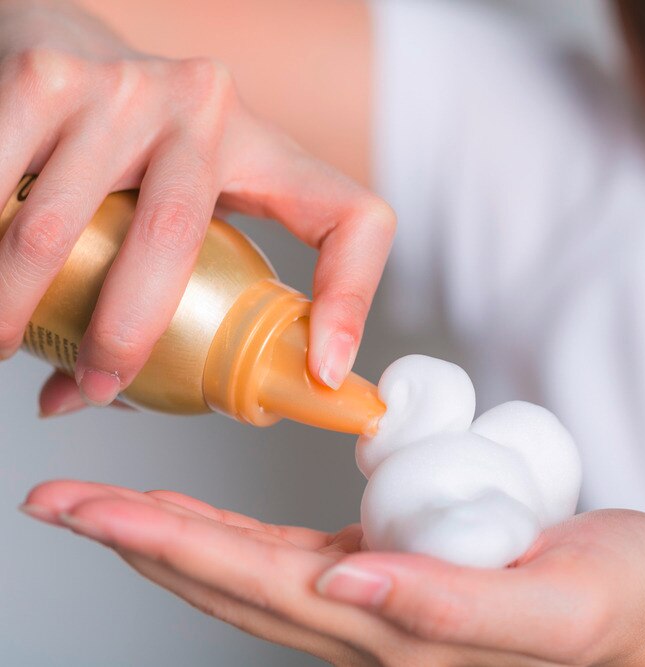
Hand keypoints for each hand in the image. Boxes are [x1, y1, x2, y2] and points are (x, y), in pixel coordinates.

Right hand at [0, 1, 394, 410]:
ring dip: (18, 302)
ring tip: (2, 343)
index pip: (352, 217)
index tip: (324, 373)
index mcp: (266, 151)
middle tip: (99, 384)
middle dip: (127, 332)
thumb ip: (162, 293)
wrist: (63, 36)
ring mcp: (127, 88)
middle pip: (174, 239)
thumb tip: (84, 397)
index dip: (352, 298)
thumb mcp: (186, 202)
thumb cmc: (139, 143)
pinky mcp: (47, 76)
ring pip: (61, 225)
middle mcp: (208, 110)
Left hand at [21, 480, 644, 665]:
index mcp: (393, 629)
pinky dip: (230, 538)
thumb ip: (449, 604)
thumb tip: (346, 576)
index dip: (167, 544)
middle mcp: (367, 621)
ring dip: (171, 540)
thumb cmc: (613, 599)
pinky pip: (291, 559)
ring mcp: (374, 601)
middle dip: (140, 540)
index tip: (88, 509)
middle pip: (228, 581)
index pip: (255, 583)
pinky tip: (201, 521)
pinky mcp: (394, 572)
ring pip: (247, 574)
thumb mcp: (551, 605)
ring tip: (107, 508)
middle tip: (59, 502)